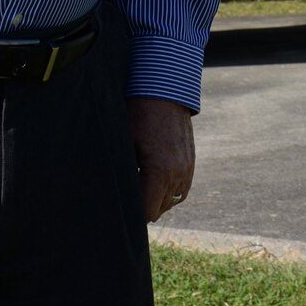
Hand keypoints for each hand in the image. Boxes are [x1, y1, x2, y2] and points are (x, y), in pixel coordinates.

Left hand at [127, 97, 194, 221]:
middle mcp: (177, 174)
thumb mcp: (124, 144)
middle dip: (142, 208)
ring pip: (170, 202)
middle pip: (158, 210)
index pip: (146, 213)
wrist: (164, 90)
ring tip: (138, 186)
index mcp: (159, 171)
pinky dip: (167, 191)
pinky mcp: (191, 162)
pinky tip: (153, 181)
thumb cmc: (138, 115)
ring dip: (155, 200)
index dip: (132, 216)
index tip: (118, 212)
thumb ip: (123, 174)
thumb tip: (114, 195)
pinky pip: (181, 190)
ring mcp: (187, 168)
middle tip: (124, 197)